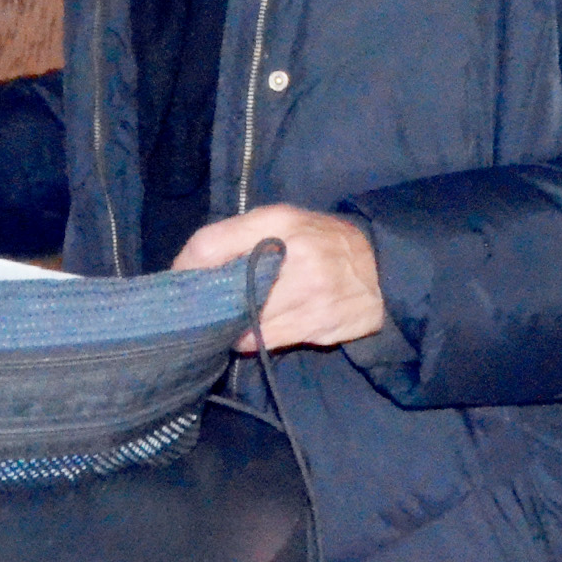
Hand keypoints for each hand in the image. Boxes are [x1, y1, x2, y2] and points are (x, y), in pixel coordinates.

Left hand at [172, 205, 384, 352]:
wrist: (383, 267)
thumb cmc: (319, 241)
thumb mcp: (281, 222)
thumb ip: (236, 237)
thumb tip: (187, 270)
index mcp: (278, 221)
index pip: (209, 243)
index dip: (186, 267)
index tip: (179, 284)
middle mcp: (295, 253)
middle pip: (226, 290)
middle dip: (212, 305)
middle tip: (206, 310)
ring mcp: (310, 292)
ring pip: (247, 322)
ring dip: (233, 327)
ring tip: (232, 323)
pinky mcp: (320, 324)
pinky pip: (271, 340)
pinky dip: (257, 340)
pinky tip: (257, 333)